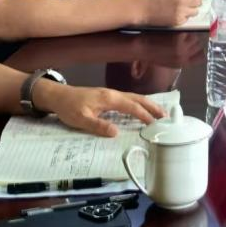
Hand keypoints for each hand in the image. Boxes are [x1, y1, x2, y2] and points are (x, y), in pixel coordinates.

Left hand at [37, 83, 164, 137]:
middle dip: (153, 107)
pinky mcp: (108, 96)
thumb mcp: (81, 120)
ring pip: (135, 97)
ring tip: (159, 113)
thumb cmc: (69, 108)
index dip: (145, 115)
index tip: (155, 125)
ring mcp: (111, 94)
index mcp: (109, 99)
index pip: (132, 107)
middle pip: (138, 99)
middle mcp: (113, 94)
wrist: (58, 96)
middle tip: (166, 116)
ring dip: (148, 104)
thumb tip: (116, 132)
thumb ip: (98, 125)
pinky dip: (139, 103)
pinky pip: (129, 98)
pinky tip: (141, 109)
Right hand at [140, 0, 203, 26]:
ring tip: (182, 7)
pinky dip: (184, 16)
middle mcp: (183, 2)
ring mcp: (181, 13)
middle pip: (199, 2)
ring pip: (195, 12)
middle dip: (194, 0)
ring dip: (191, 9)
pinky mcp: (177, 21)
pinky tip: (176, 12)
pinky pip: (187, 19)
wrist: (142, 8)